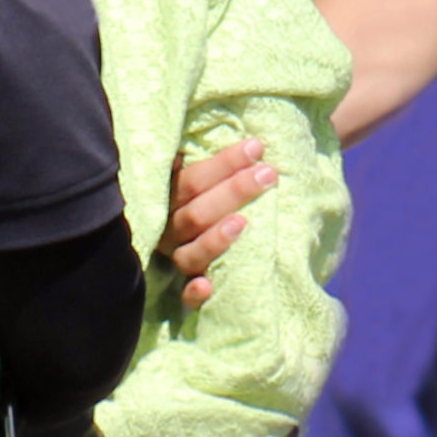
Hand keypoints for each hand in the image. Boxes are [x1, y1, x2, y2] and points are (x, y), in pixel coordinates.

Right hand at [157, 138, 277, 307]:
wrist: (184, 247)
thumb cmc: (206, 202)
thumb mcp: (201, 179)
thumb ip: (212, 167)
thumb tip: (251, 142)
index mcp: (168, 199)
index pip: (193, 180)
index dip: (224, 163)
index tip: (256, 147)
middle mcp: (169, 230)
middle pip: (197, 213)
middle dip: (233, 192)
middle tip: (268, 174)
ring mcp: (175, 259)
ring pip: (191, 252)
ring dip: (215, 239)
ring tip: (243, 223)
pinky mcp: (184, 289)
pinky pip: (185, 294)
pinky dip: (193, 292)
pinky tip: (207, 285)